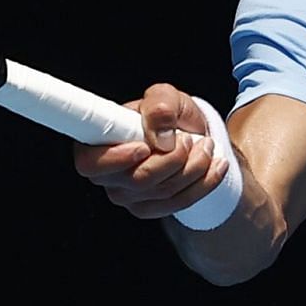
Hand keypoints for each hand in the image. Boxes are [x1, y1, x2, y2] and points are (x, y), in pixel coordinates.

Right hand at [71, 82, 230, 219]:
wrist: (188, 136)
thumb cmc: (167, 115)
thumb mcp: (165, 97)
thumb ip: (160, 106)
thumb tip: (160, 135)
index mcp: (97, 145)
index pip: (90, 163)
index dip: (115, 159)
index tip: (144, 147)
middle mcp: (106, 175)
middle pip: (140, 179)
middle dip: (174, 158)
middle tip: (189, 139)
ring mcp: (127, 196)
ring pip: (164, 191)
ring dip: (195, 166)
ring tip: (205, 145)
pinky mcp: (149, 208)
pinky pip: (179, 203)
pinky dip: (204, 182)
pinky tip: (215, 165)